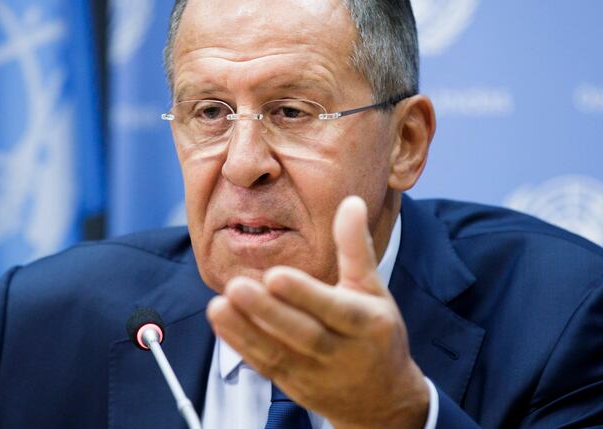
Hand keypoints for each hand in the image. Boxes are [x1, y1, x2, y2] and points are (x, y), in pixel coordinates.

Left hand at [207, 196, 429, 428]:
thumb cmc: (377, 334)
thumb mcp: (374, 289)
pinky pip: (266, 366)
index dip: (305, 294)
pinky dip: (242, 346)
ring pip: (279, 354)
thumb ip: (356, 247)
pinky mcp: (295, 385)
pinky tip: (222, 324)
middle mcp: (341, 352)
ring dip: (245, 331)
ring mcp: (316, 372)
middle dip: (268, 312)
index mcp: (366, 324)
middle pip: (303, 335)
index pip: (336, 310)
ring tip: (219, 306)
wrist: (383, 400)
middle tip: (237, 287)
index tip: (275, 274)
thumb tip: (351, 203)